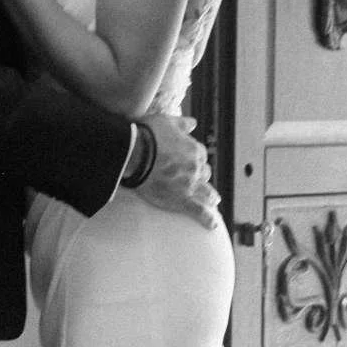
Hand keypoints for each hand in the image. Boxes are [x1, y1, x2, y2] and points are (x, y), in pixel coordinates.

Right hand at [133, 114, 219, 230]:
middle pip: (204, 173)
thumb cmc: (147, 135)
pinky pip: (198, 212)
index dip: (193, 158)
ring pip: (206, 192)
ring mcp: (189, 185)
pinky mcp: (181, 200)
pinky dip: (207, 219)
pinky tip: (212, 225)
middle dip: (200, 176)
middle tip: (195, 180)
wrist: (133, 153)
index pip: (200, 155)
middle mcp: (195, 168)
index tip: (187, 161)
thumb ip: (182, 123)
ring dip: (210, 196)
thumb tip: (193, 123)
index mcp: (193, 150)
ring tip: (213, 201)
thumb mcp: (166, 121)